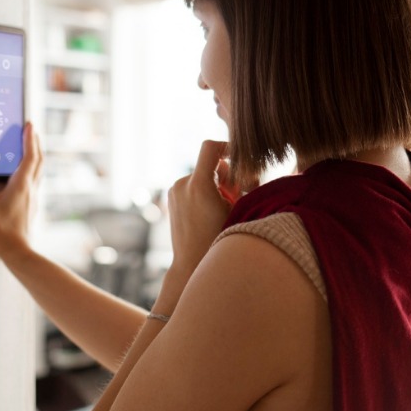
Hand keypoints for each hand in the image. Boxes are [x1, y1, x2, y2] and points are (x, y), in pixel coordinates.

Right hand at [0, 122, 41, 258]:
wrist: (20, 253)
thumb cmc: (4, 234)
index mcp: (21, 185)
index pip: (30, 156)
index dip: (30, 139)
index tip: (29, 124)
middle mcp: (31, 189)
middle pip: (39, 160)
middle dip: (35, 143)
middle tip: (31, 130)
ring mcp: (33, 197)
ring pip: (39, 171)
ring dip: (36, 156)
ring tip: (30, 147)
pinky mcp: (32, 205)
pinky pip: (35, 181)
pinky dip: (32, 170)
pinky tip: (23, 175)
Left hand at [156, 140, 249, 309]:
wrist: (191, 264)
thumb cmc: (219, 239)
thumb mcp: (236, 210)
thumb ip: (238, 183)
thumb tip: (234, 164)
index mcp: (198, 185)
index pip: (210, 147)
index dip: (226, 146)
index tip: (238, 156)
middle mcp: (182, 184)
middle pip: (209, 164)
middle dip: (225, 174)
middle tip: (235, 195)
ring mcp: (174, 191)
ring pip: (202, 175)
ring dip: (215, 184)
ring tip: (222, 208)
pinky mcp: (171, 198)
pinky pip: (192, 186)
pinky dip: (204, 192)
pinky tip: (210, 211)